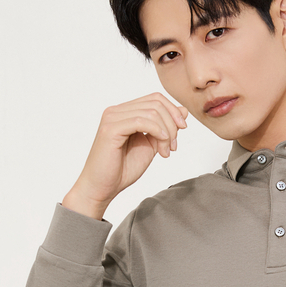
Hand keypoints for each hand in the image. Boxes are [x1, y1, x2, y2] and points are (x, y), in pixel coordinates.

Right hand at [62, 93, 188, 219]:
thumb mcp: (151, 145)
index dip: (173, 111)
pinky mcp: (110, 129)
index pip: (155, 98)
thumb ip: (164, 128)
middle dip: (172, 124)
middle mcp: (116, 111)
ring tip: (166, 152)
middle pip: (156, 103)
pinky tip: (161, 148)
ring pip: (152, 112)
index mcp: (125, 112)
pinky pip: (141, 121)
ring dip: (166, 132)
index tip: (182, 130)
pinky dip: (157, 132)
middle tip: (173, 146)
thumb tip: (183, 110)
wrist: (102, 188)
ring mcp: (112, 118)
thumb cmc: (123, 169)